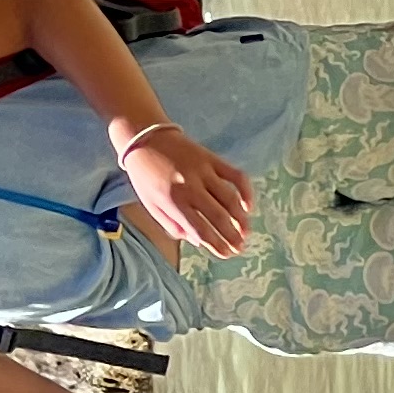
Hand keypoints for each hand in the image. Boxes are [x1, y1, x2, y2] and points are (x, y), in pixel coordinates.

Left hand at [111, 121, 251, 256]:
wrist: (145, 138)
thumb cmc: (146, 176)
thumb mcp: (151, 205)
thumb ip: (173, 225)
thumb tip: (198, 241)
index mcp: (173, 201)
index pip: (200, 229)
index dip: (216, 245)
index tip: (226, 254)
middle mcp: (190, 187)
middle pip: (218, 216)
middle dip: (232, 236)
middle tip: (240, 248)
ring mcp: (203, 171)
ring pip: (230, 199)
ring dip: (241, 218)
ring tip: (245, 232)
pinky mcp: (212, 158)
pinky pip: (235, 176)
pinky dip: (246, 191)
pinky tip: (248, 206)